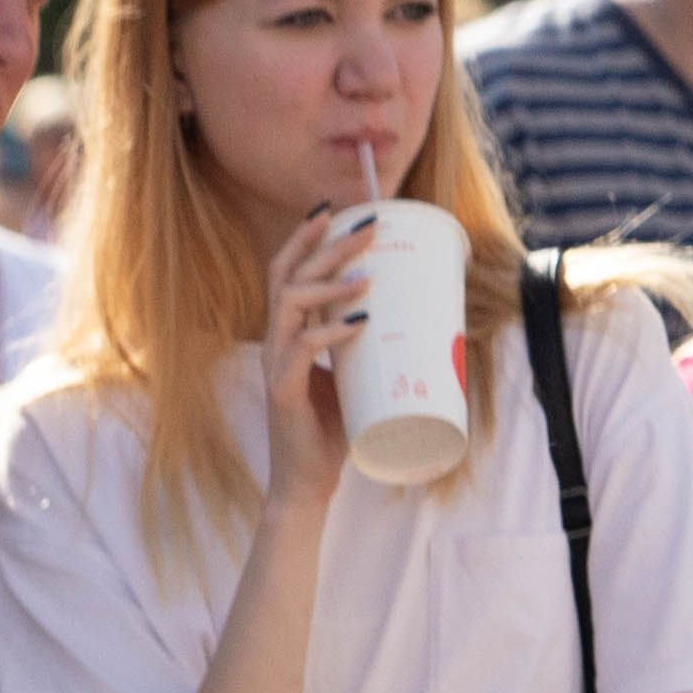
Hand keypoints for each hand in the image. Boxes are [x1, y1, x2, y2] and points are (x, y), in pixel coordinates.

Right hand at [252, 202, 375, 506]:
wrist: (306, 483)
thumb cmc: (332, 429)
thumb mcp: (353, 374)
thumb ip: (368, 344)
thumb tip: (417, 315)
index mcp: (286, 334)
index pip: (285, 272)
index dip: (304, 237)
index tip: (334, 208)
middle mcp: (275, 343)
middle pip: (289, 277)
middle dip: (326, 245)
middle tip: (366, 226)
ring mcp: (275, 366)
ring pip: (290, 305)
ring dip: (329, 284)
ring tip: (367, 274)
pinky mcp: (282, 393)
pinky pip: (301, 351)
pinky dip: (329, 333)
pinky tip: (356, 322)